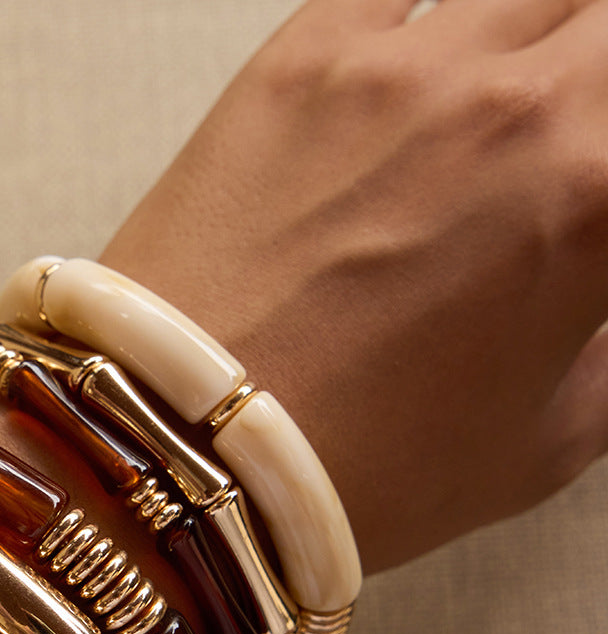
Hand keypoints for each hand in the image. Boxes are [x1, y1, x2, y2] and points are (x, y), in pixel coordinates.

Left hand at [102, 0, 607, 571]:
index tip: (585, 222)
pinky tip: (415, 75)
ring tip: (495, 116)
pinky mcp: (298, 59)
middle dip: (592, 87)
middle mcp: (516, 105)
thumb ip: (603, 354)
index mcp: (601, 197)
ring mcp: (402, 69)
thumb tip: (594, 307)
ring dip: (534, 42)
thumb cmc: (353, 473)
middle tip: (562, 147)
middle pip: (603, 26)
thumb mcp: (539, 445)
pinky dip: (424, 22)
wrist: (182, 451)